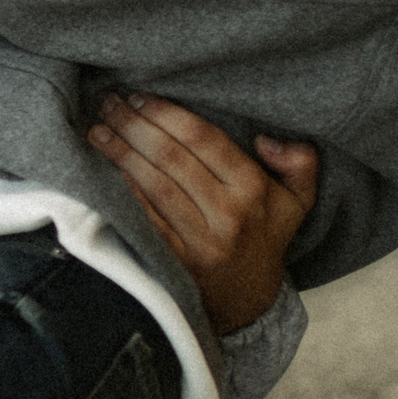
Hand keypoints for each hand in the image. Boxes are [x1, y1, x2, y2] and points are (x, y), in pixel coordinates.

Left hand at [88, 92, 318, 333]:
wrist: (248, 301)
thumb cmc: (265, 237)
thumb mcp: (298, 200)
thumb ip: (300, 162)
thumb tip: (266, 140)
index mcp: (253, 189)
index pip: (204, 139)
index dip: (167, 114)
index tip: (141, 97)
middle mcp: (228, 213)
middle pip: (172, 157)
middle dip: (135, 125)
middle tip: (108, 104)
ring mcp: (201, 240)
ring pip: (154, 184)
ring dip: (120, 153)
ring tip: (97, 130)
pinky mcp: (176, 262)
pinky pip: (145, 217)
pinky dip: (123, 191)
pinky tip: (104, 170)